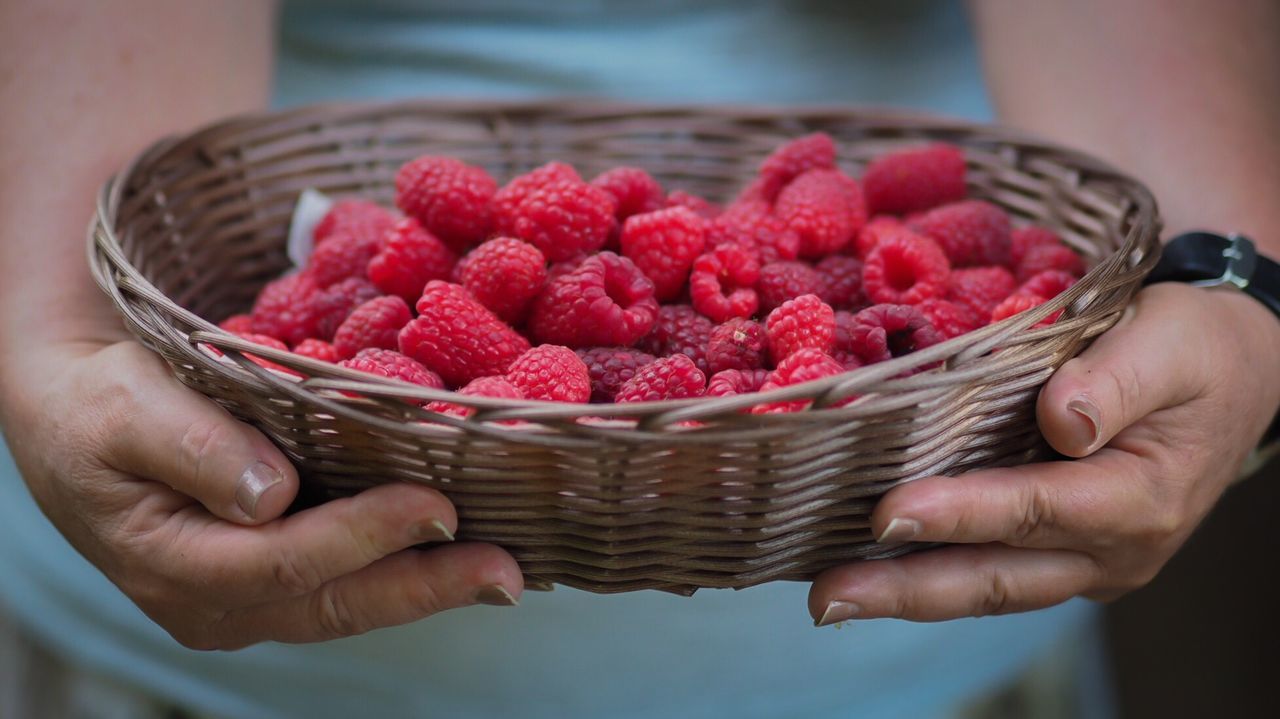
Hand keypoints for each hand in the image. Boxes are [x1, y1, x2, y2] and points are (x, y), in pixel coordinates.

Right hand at [0, 339, 522, 649]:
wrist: (73, 417)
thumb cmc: (95, 402)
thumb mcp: (123, 406)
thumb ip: (192, 445)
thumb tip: (270, 494)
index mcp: (173, 563)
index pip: (283, 561)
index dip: (363, 535)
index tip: (435, 503)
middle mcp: (214, 602)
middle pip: (332, 603)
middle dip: (424, 587)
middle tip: (505, 572)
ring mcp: (244, 600)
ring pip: (347, 605)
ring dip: (427, 588)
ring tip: (502, 573)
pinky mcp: (271, 580)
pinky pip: (344, 585)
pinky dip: (403, 570)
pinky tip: (456, 553)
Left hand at [809, 283, 1279, 624]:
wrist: (1232, 372)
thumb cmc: (1194, 347)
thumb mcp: (1168, 343)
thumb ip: (1114, 380)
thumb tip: (1059, 420)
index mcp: (1139, 500)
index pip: (1033, 510)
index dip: (959, 514)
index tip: (888, 514)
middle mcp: (1110, 551)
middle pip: (997, 577)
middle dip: (906, 589)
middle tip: (828, 596)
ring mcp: (1085, 561)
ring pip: (987, 586)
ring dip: (906, 593)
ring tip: (830, 595)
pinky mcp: (1061, 553)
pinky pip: (991, 570)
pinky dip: (930, 571)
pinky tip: (871, 565)